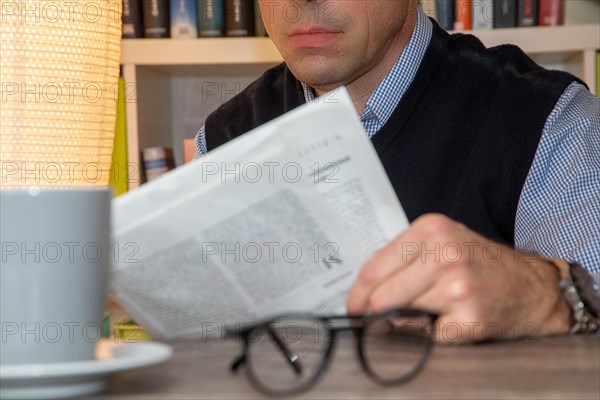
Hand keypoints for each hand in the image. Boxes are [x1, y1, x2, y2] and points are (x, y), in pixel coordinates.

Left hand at [346, 214, 571, 342]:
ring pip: (400, 316)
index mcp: (430, 229)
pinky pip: (425, 336)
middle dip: (371, 314)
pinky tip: (446, 322)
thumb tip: (363, 293)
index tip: (352, 308)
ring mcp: (457, 287)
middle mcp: (444, 254)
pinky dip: (429, 335)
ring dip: (404, 322)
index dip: (357, 294)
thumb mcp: (442, 243)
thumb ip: (403, 260)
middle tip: (370, 321)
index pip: (373, 268)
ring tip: (426, 312)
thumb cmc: (481, 265)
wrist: (533, 288)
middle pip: (380, 296)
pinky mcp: (469, 317)